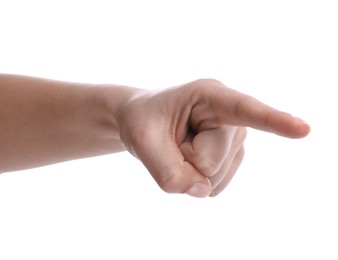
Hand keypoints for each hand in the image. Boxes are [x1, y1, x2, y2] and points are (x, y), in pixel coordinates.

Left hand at [118, 79, 309, 197]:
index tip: (303, 129)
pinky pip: (211, 187)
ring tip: (177, 146)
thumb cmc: (143, 121)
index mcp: (209, 96)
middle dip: (182, 160)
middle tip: (170, 140)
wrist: (144, 124)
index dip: (273, 121)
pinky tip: (187, 159)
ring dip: (186, 170)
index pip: (245, 110)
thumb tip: (202, 191)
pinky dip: (191, 181)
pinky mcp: (229, 160)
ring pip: (212, 178)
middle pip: (211, 161)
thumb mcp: (141, 140)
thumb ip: (167, 170)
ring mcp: (233, 141)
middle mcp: (229, 118)